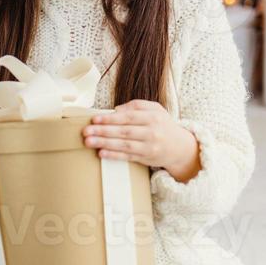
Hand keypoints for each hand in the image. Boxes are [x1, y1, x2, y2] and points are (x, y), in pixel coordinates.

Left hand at [81, 99, 200, 179]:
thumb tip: (115, 110)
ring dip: (104, 144)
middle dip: (103, 131)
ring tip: (89, 142)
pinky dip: (114, 155)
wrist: (180, 147)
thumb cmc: (163, 125)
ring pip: (124, 145)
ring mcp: (149, 147)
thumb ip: (136, 106)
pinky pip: (127, 157)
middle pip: (124, 131)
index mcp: (153, 117)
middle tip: (86, 131)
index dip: (110, 118)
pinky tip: (101, 153)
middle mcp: (152, 132)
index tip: (94, 119)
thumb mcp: (155, 109)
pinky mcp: (146, 159)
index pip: (128, 117)